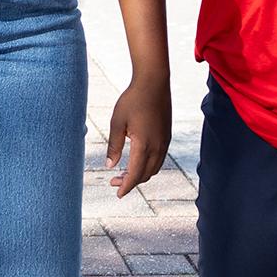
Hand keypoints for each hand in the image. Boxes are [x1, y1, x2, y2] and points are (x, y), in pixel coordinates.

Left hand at [105, 77, 169, 197]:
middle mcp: (158, 147)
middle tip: (114, 182)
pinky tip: (137, 161)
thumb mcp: (117, 122)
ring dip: (140, 175)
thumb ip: (114, 146)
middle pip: (145, 174)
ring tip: (124, 174)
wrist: (153, 83)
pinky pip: (159, 159)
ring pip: (154, 168)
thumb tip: (109, 166)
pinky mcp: (167, 136)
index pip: (135, 174)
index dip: (126, 186)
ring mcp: (164, 142)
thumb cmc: (132, 100)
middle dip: (130, 182)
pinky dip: (148, 166)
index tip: (117, 193)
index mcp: (144, 145)